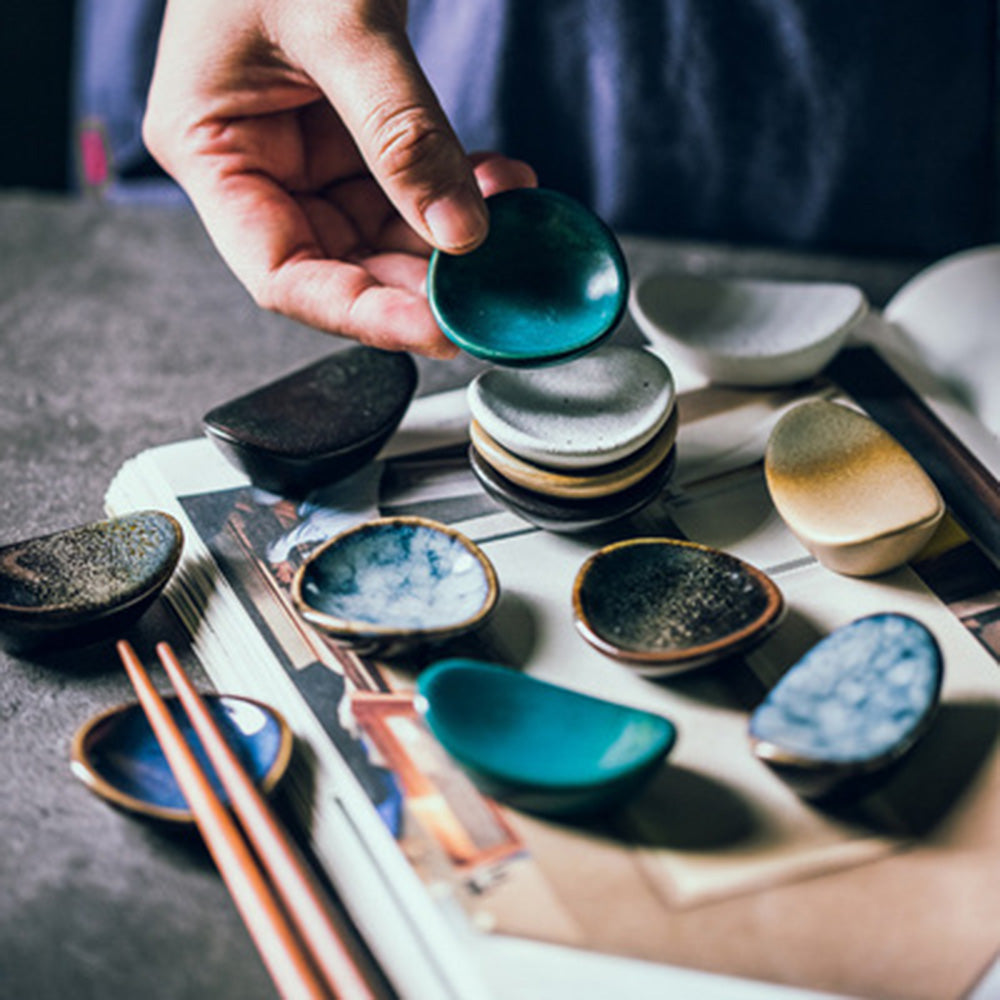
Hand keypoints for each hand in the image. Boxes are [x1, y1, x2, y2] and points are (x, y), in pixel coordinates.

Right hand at [143, 0, 535, 356]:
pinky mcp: (352, 135)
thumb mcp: (340, 23)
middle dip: (420, 282)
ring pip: (385, 232)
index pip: (282, 274)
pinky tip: (503, 185)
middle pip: (340, 263)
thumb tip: (460, 231)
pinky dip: (459, 191)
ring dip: (453, 240)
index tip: (437, 330)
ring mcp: (307, 153)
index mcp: (210, 151)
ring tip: (511, 229)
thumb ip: (402, 131)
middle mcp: (256, 165)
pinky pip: (410, 186)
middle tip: (489, 292)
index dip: (360, 313)